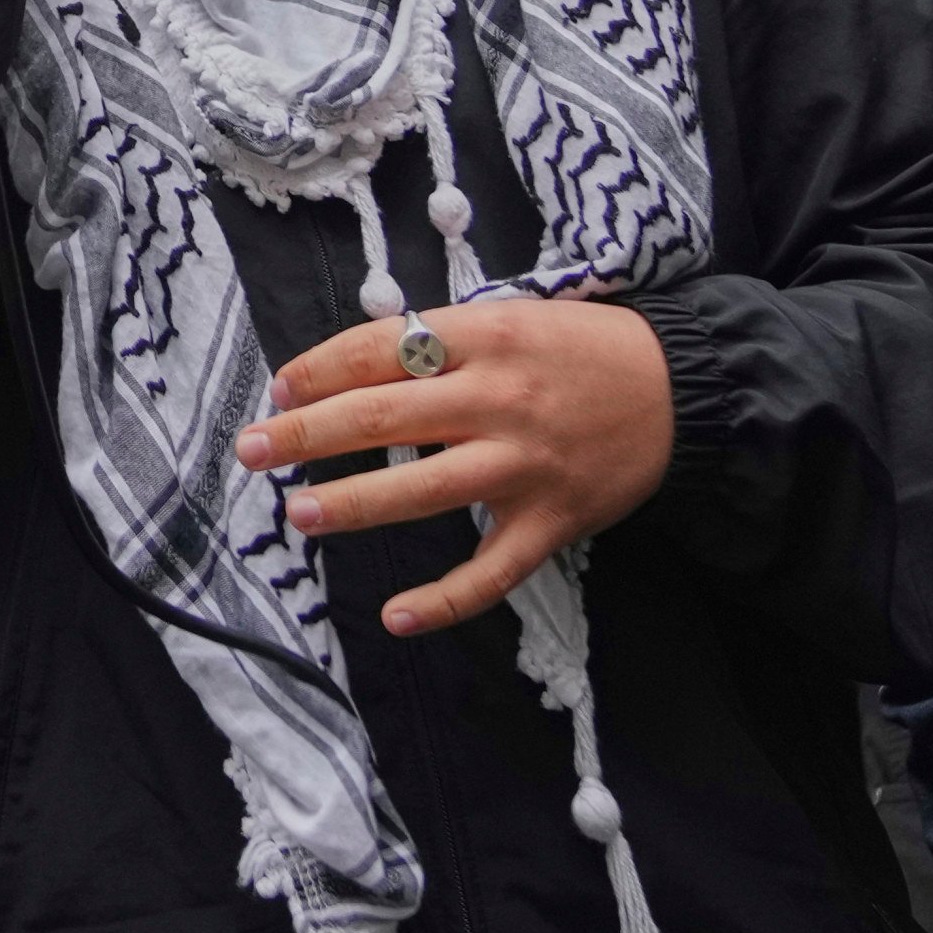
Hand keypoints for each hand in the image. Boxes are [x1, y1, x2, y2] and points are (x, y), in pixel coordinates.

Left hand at [232, 297, 673, 638]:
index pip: (378, 350)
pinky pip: (491, 572)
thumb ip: (438, 338)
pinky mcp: (550, 521)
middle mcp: (498, 400)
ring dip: (354, 504)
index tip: (280, 391)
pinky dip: (443, 600)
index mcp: (483, 338)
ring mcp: (524, 465)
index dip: (319, 370)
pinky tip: (395, 616)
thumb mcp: (510, 317)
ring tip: (301, 513)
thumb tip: (350, 365)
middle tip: (252, 449)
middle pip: (382, 417)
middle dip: (306, 435)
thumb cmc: (580, 348)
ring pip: (423, 490)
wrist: (681, 389)